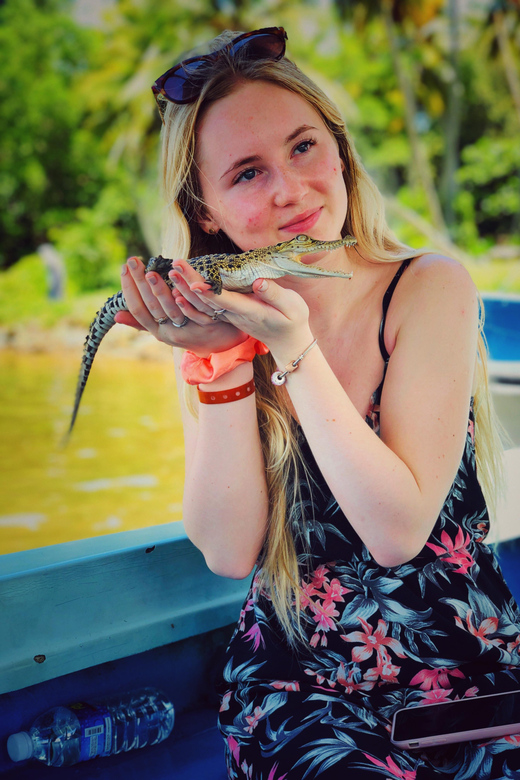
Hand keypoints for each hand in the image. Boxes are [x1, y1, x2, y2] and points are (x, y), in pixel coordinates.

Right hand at [115, 257, 247, 356]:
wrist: (220, 342)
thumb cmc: (187, 331)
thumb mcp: (163, 329)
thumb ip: (143, 321)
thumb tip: (116, 315)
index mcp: (158, 331)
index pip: (138, 310)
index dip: (129, 289)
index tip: (124, 268)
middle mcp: (170, 333)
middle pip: (152, 307)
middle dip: (140, 283)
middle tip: (133, 261)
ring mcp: (188, 329)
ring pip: (171, 309)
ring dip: (160, 290)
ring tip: (152, 272)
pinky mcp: (206, 324)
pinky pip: (194, 312)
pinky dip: (185, 301)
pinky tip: (178, 289)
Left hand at [177, 266, 313, 359]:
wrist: (287, 342)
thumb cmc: (293, 321)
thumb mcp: (292, 306)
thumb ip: (274, 294)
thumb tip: (257, 281)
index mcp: (250, 311)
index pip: (225, 301)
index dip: (209, 292)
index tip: (193, 282)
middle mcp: (235, 316)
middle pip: (207, 301)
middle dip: (190, 283)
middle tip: (175, 266)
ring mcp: (229, 317)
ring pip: (203, 304)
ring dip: (186, 289)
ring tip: (172, 272)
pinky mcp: (228, 315)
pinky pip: (205, 308)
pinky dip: (191, 298)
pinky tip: (179, 288)